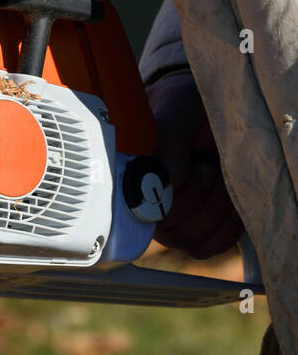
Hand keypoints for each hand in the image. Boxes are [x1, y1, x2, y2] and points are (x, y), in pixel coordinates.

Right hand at [147, 71, 243, 258]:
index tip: (196, 166)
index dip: (172, 196)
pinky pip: (208, 247)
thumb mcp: (177, 110)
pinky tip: (228, 198)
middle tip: (205, 164)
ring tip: (216, 176)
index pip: (141, 211)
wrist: (205, 112)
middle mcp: (143, 205)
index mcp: (128, 175)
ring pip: (191, 241)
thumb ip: (170, 140)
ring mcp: (169, 223)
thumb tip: (167, 179)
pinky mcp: (195, 232)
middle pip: (170, 230)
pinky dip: (227, 226)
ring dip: (216, 208)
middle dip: (200, 196)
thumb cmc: (185, 107)